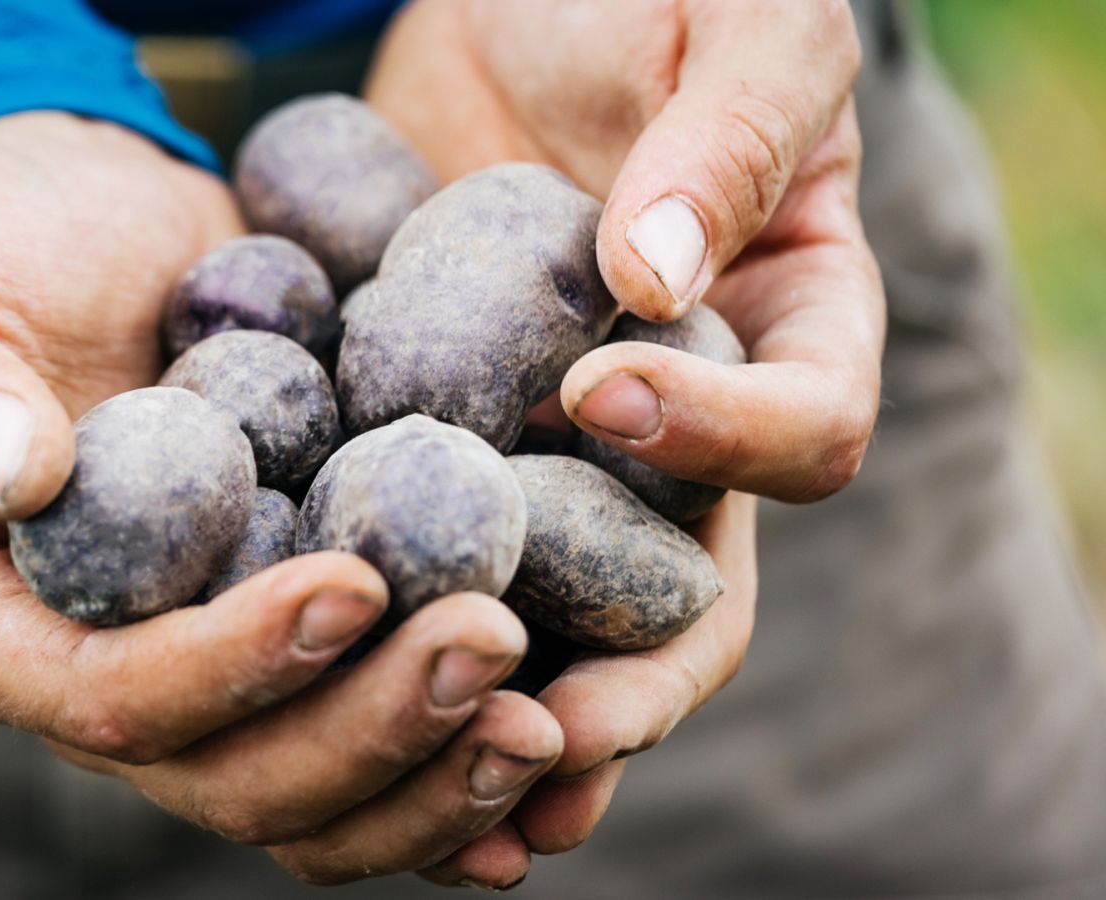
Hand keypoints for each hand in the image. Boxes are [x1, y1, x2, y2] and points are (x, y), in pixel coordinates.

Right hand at [0, 112, 562, 883]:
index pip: (108, 697)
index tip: (354, 584)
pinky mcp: (284, 646)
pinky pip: (366, 748)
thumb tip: (15, 472)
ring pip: (312, 795)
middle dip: (366, 730)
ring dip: (430, 774)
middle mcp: (94, 682)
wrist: (80, 224)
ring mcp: (200, 676)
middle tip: (492, 646)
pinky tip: (547, 750)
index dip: (233, 665)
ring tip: (542, 716)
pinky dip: (451, 767)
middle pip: (230, 777)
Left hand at [365, 0, 882, 886]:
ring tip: (446, 772)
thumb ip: (723, 138)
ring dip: (512, 705)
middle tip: (541, 732)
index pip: (808, 429)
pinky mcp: (450, 444)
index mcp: (789, 329)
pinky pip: (438, 551)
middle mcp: (688, 420)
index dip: (725, 440)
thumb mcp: (728, 19)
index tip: (598, 394)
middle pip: (688, 589)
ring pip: (562, 613)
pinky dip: (398, 624)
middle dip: (629, 677)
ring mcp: (563, 449)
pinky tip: (328, 675)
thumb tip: (655, 281)